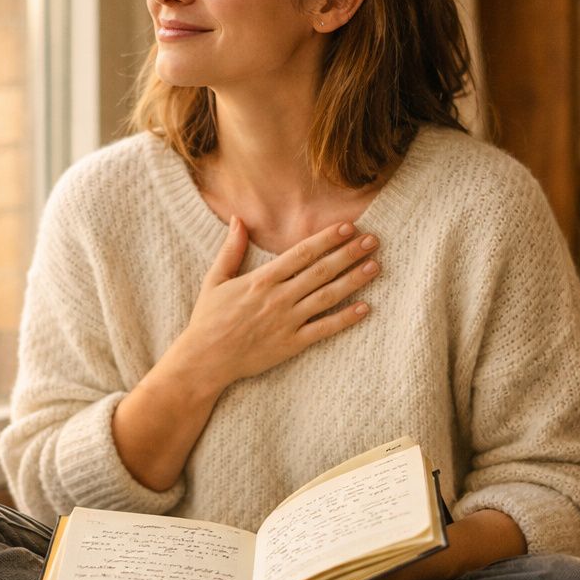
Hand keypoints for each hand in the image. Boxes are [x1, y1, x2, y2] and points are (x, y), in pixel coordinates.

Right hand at [174, 218, 379, 389]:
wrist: (205, 360)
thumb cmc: (208, 319)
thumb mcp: (214, 279)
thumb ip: (231, 249)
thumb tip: (238, 219)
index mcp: (261, 279)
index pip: (301, 253)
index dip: (327, 239)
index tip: (348, 227)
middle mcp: (278, 298)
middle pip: (321, 271)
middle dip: (349, 254)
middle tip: (373, 240)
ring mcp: (287, 321)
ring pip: (327, 297)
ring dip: (353, 280)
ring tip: (375, 266)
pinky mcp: (291, 344)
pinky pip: (324, 329)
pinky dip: (345, 319)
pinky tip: (365, 308)